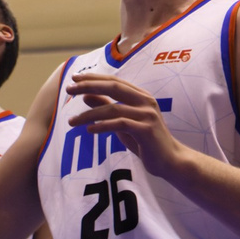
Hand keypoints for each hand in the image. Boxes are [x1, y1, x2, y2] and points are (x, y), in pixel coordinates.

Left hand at [65, 73, 189, 177]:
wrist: (170, 160)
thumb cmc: (146, 142)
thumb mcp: (123, 123)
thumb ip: (107, 108)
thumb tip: (86, 96)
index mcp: (141, 96)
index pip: (114, 81)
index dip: (94, 78)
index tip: (74, 78)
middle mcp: (145, 101)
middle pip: (114, 87)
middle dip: (89, 86)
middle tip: (69, 89)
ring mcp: (147, 115)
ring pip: (114, 109)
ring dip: (89, 114)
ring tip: (72, 121)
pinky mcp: (146, 130)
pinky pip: (120, 124)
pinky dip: (103, 126)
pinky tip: (89, 130)